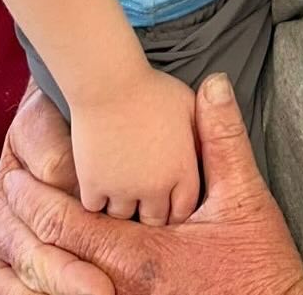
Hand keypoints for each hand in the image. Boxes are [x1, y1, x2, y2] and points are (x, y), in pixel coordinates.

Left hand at [0, 74, 302, 294]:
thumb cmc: (258, 263)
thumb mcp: (245, 196)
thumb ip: (221, 139)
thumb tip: (212, 84)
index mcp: (144, 254)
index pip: (71, 225)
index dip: (36, 199)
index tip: (14, 177)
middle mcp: (123, 290)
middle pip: (51, 262)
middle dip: (22, 227)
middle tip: (0, 200)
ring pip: (57, 294)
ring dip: (27, 269)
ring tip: (5, 242)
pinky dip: (51, 292)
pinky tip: (35, 281)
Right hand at [71, 66, 198, 225]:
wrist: (110, 83)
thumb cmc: (151, 89)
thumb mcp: (191, 107)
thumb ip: (203, 135)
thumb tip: (209, 149)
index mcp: (183, 170)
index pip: (183, 209)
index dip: (176, 206)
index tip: (169, 201)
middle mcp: (156, 187)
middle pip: (154, 219)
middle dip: (151, 211)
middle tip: (144, 199)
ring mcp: (123, 189)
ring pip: (123, 216)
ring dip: (123, 205)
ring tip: (121, 190)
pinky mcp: (94, 186)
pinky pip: (95, 208)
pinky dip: (96, 198)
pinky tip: (99, 184)